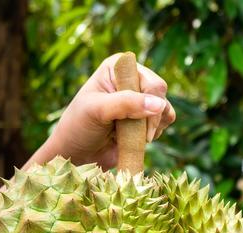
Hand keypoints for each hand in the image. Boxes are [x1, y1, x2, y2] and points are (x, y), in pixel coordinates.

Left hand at [41, 53, 175, 168]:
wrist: (77, 153)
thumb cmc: (79, 127)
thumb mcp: (98, 111)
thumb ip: (127, 104)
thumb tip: (160, 105)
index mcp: (118, 68)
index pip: (151, 81)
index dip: (150, 102)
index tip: (137, 121)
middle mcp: (132, 80)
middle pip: (161, 95)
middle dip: (152, 118)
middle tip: (137, 134)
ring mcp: (140, 100)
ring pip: (166, 110)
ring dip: (153, 127)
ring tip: (131, 135)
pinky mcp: (145, 118)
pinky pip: (164, 123)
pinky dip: (155, 133)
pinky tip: (137, 138)